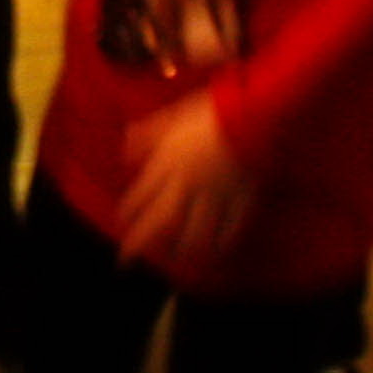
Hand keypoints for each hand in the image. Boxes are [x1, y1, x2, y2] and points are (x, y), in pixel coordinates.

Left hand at [111, 93, 255, 278]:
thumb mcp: (172, 117)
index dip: (128, 213)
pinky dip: (222, 241)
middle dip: (141, 242)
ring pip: (195, 231)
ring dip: (182, 248)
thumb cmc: (209, 113)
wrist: (251, 115)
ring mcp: (215, 196)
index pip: (141, 195)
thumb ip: (148, 135)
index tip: (120, 225)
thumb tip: (126, 149)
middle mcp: (188, 185)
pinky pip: (230, 228)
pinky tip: (216, 248)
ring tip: (174, 258)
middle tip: (127, 259)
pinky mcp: (240, 200)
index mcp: (169, 163)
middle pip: (161, 221)